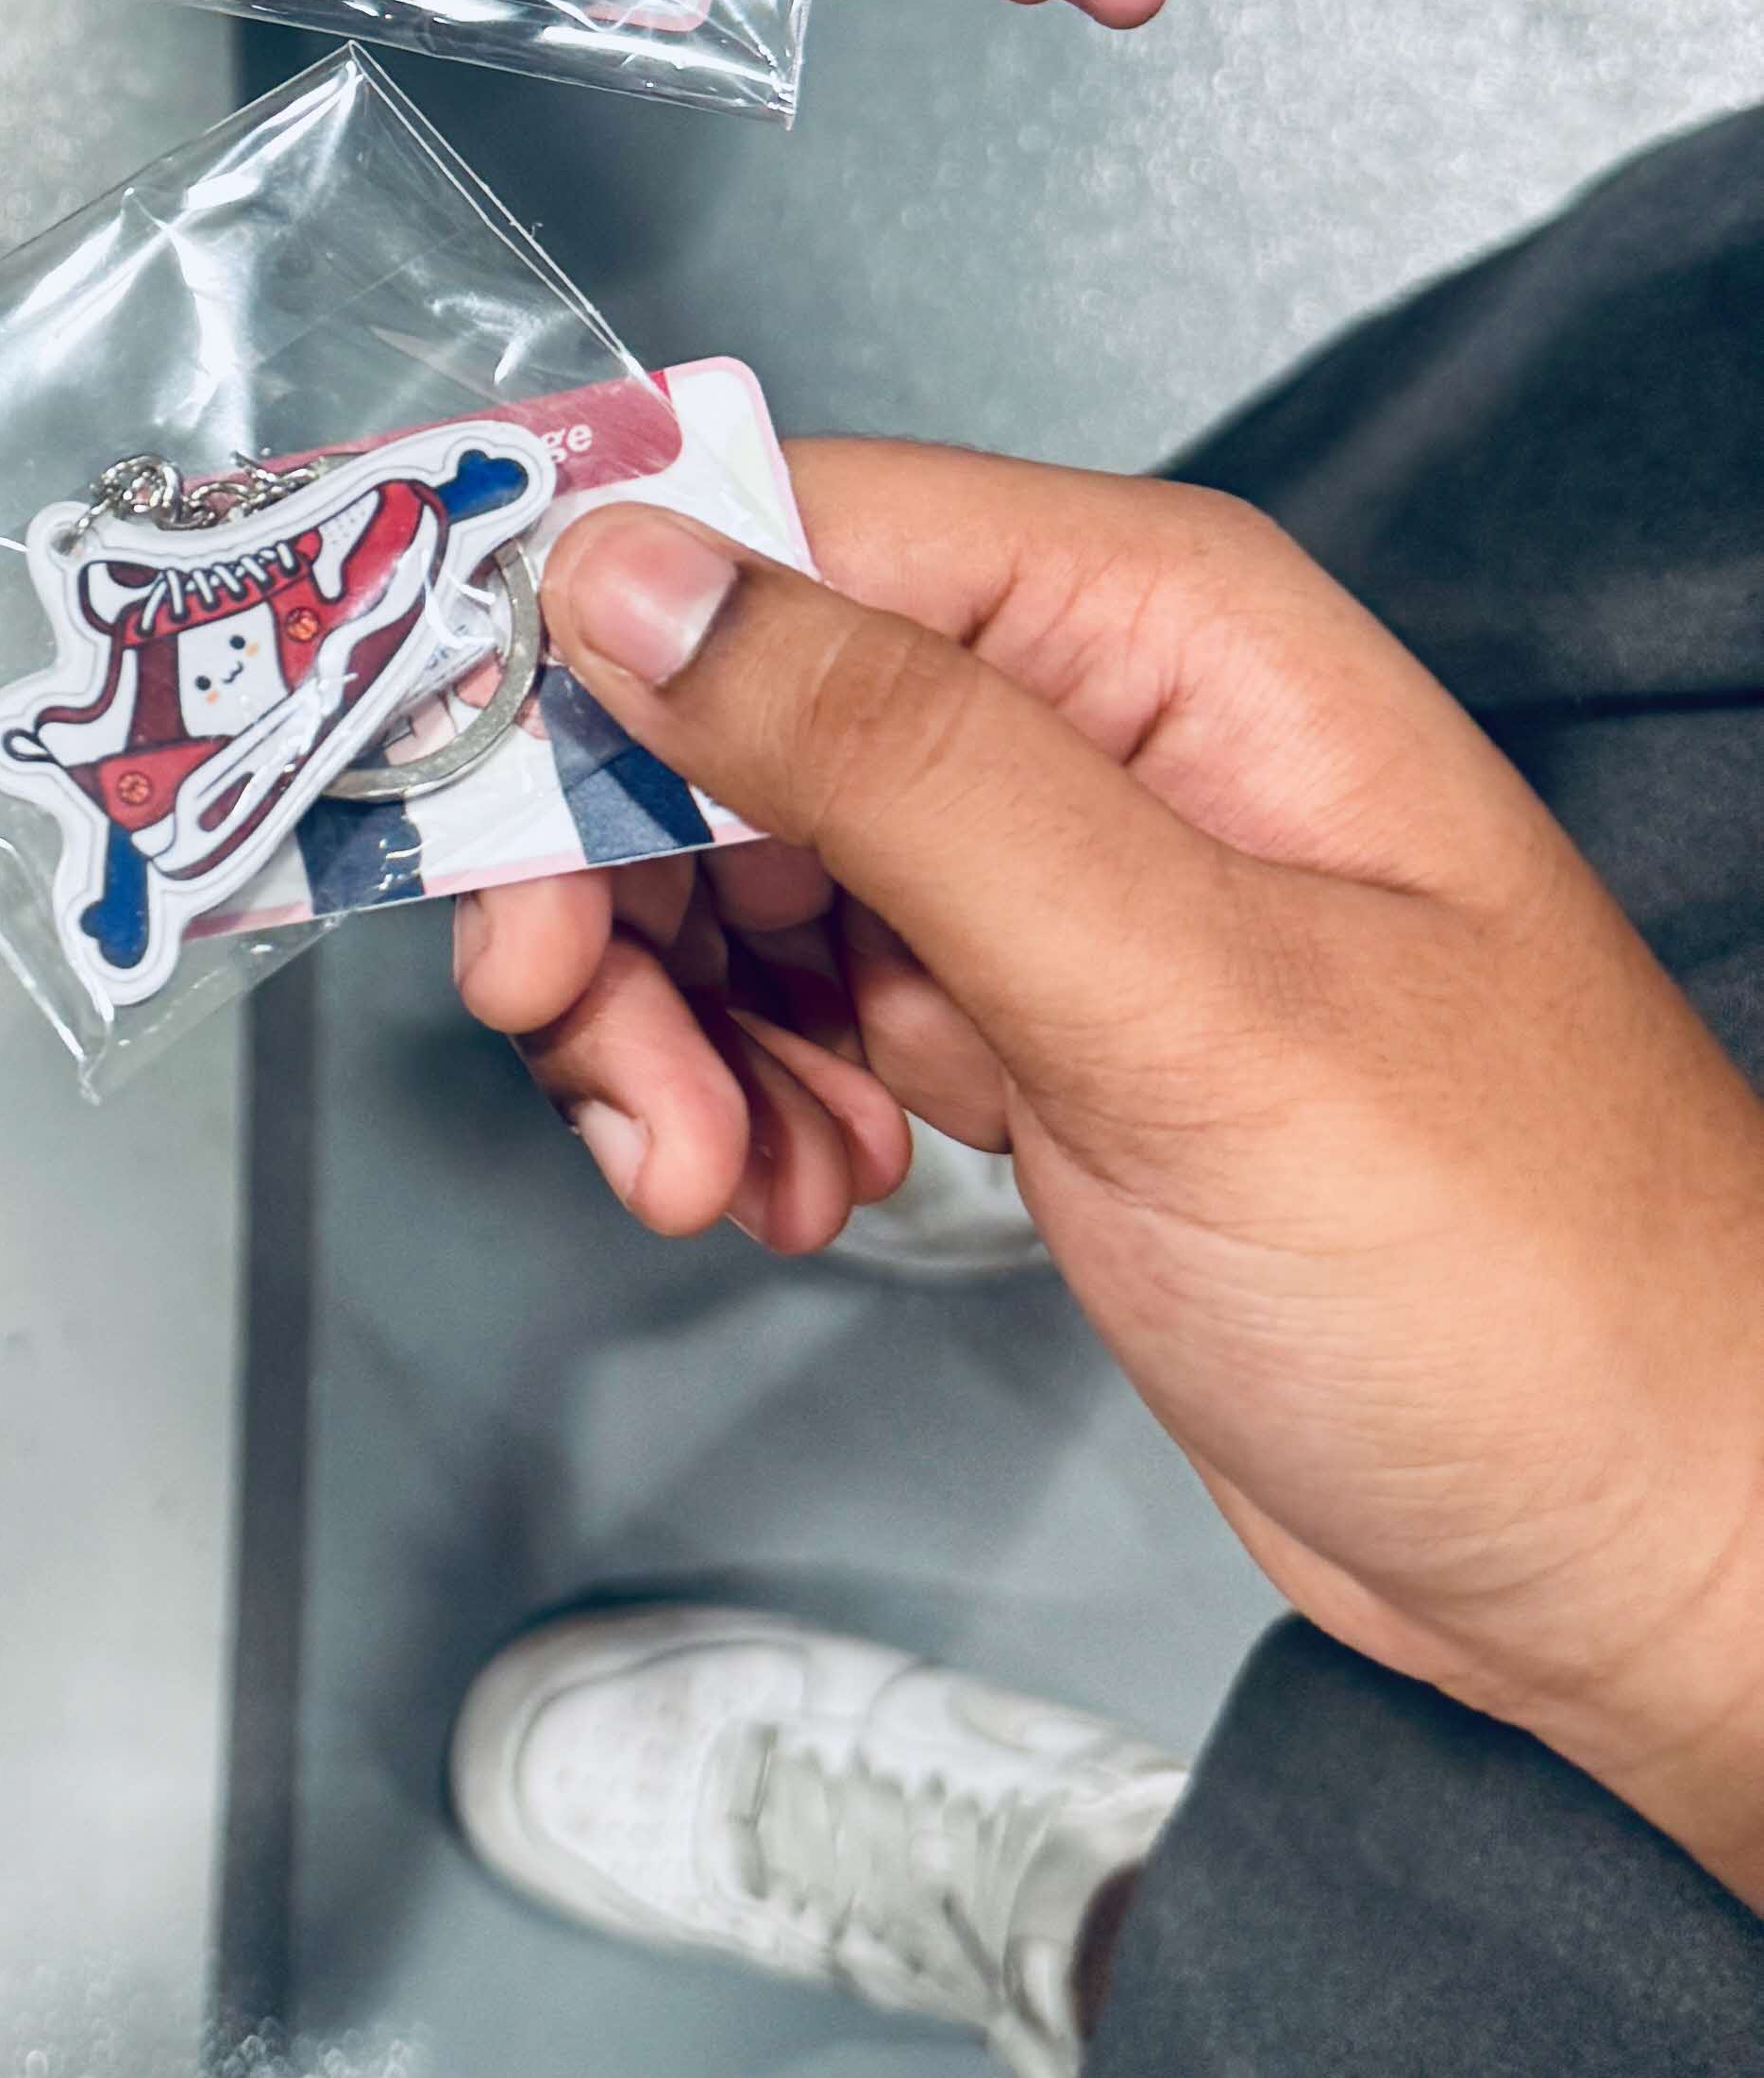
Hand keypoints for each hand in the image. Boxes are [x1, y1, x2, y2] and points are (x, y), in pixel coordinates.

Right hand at [458, 444, 1763, 1898]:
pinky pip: (775, 1006)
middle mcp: (1089, 723)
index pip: (778, 529)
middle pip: (710, 705)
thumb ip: (893, 761)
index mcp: (1152, 630)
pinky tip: (782, 1189)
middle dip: (600, 876)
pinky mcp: (1017, 1033)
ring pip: (715, 869)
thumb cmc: (1534, 1280)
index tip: (437, 769)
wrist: (1657, 1548)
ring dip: (654, 1021)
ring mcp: (1047, 885)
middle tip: (569, 1032)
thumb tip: (637, 568)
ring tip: (710, 1168)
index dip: (580, 639)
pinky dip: (727, 1099)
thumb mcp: (1183, 997)